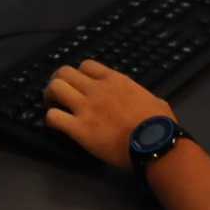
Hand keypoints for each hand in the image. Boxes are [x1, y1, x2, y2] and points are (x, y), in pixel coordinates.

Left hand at [44, 60, 173, 170]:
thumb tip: (143, 100)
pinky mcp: (79, 129)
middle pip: (64, 72)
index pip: (86, 65)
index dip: (79, 74)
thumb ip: (141, 96)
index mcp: (114, 80)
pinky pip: (53, 117)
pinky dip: (50, 120)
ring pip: (54, 89)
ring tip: (53, 107)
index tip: (79, 85)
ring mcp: (86, 107)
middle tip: (59, 95)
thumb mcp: (154, 100)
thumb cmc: (160, 124)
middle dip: (58, 81)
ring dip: (50, 97)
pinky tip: (55, 126)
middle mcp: (96, 89)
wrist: (155, 144)